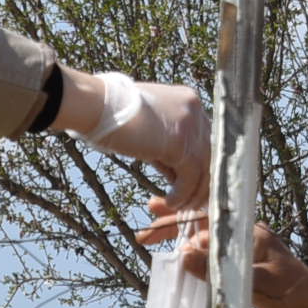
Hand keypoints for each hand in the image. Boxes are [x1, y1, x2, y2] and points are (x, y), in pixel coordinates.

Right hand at [59, 68, 208, 211]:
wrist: (97, 106)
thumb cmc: (113, 116)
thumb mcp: (148, 127)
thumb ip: (166, 144)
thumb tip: (176, 173)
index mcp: (188, 100)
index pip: (205, 138)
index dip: (200, 163)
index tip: (192, 183)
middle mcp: (195, 110)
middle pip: (210, 152)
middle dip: (202, 180)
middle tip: (194, 200)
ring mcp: (190, 126)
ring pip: (204, 168)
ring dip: (193, 192)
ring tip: (181, 207)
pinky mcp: (180, 144)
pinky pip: (190, 177)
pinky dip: (182, 194)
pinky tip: (171, 203)